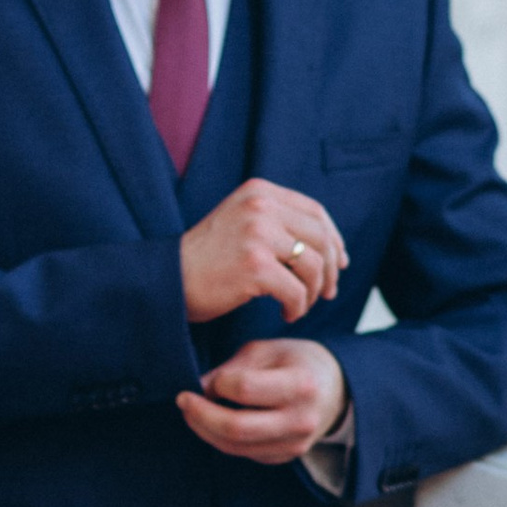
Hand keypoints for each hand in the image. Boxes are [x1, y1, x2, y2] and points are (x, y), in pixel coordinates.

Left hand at [178, 340, 346, 465]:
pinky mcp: (284, 457)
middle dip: (200, 415)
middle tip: (183, 400)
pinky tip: (212, 423)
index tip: (210, 379)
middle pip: (236, 427)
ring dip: (204, 429)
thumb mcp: (269, 351)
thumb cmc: (298, 363)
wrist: (337, 391)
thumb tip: (197, 388)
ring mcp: (294, 444)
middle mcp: (300, 420)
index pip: (245, 389)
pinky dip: (220, 439)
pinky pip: (243, 453)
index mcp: (301, 385)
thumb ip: (232, 368)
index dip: (218, 383)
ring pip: (235, 446)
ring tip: (192, 412)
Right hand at [179, 178, 345, 326]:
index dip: (334, 241)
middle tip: (326, 293)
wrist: (168, 279)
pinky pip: (296, 291)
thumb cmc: (209, 259)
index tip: (338, 264)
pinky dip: (297, 308)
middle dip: (329, 270)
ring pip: (312, 266)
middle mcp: (260, 207)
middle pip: (321, 239)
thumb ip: (280, 223)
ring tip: (300, 305)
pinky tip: (286, 314)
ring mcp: (257, 235)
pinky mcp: (255, 266)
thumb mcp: (243, 223)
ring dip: (313, 292)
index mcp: (259, 192)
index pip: (316, 213)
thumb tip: (333, 248)